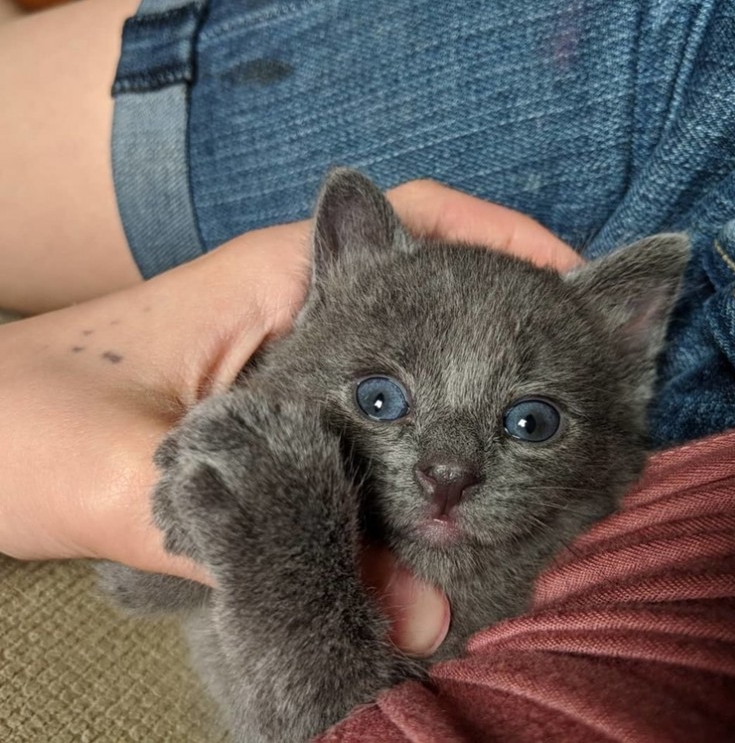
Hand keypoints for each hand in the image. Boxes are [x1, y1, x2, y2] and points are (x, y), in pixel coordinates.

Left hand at [0, 180, 578, 654]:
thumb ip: (261, 542)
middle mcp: (296, 313)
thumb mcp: (123, 477)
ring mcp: (293, 368)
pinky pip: (372, 430)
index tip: (576, 286)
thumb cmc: (17, 426)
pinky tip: (435, 519)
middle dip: (502, 335)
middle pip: (430, 299)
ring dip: (461, 411)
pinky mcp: (280, 422)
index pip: (412, 221)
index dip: (504, 238)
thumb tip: (415, 615)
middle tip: (565, 396)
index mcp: (274, 280)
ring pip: (407, 373)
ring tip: (523, 463)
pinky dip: (412, 465)